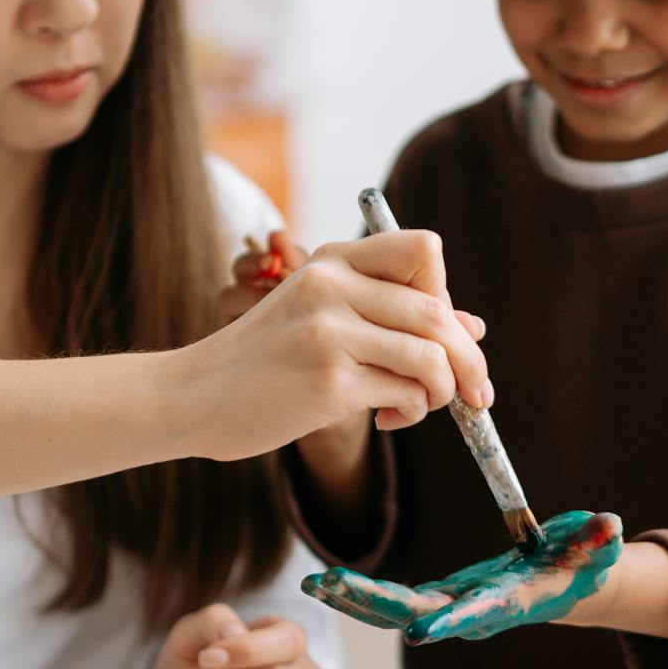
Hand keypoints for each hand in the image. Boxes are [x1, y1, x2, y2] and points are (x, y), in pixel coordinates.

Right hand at [184, 229, 492, 460]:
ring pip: (431, 356)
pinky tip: (386, 418)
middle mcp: (331, 286)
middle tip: (475, 393)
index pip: (424, 250)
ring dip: (444, 392)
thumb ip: (390, 315)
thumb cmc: (262, 360)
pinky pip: (406, 394)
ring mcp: (329, 333)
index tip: (443, 332)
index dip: (446, 293)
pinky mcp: (328, 383)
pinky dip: (413, 411)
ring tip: (418, 406)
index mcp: (331, 260)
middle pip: (437, 312)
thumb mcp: (321, 317)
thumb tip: (474, 328)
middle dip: (469, 360)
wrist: (192, 395)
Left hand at [302, 508, 622, 642]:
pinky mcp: (438, 600)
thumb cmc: (580, 563)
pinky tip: (325, 583)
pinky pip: (390, 602)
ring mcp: (450, 608)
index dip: (449, 621)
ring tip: (312, 584)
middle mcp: (471, 612)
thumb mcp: (591, 546)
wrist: (566, 588)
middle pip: (416, 612)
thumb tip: (611, 526)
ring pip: (394, 611)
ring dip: (353, 600)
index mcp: (505, 601)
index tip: (418, 630)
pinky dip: (358, 594)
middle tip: (329, 585)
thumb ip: (597, 539)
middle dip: (373, 603)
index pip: (474, 613)